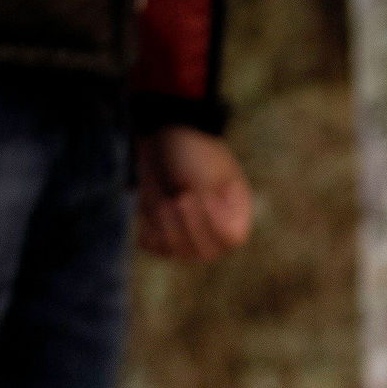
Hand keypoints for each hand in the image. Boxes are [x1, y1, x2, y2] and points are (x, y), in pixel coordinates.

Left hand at [136, 126, 251, 260]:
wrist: (164, 133)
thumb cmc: (192, 149)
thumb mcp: (206, 171)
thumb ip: (210, 203)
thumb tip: (215, 233)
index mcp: (236, 211)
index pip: (232, 238)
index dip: (214, 223)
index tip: (200, 196)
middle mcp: (216, 228)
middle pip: (207, 252)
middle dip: (188, 227)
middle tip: (178, 198)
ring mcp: (190, 233)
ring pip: (181, 254)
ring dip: (168, 231)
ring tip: (163, 204)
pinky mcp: (165, 231)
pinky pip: (158, 249)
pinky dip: (151, 236)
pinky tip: (150, 218)